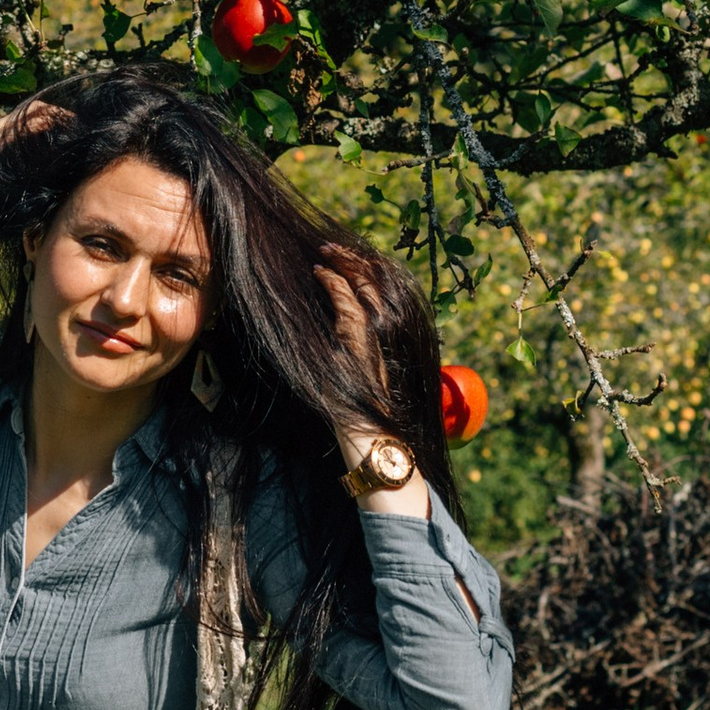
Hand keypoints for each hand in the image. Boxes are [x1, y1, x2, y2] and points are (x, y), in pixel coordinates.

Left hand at [318, 251, 428, 515]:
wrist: (379, 461)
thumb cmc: (367, 439)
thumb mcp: (354, 395)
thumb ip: (351, 371)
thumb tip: (335, 358)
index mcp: (387, 351)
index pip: (380, 303)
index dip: (364, 278)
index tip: (343, 262)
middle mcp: (388, 345)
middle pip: (378, 291)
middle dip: (356, 264)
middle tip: (333, 247)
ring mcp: (378, 349)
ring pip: (367, 295)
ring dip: (345, 269)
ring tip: (325, 254)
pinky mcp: (362, 356)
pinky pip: (351, 313)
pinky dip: (335, 290)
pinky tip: (321, 276)